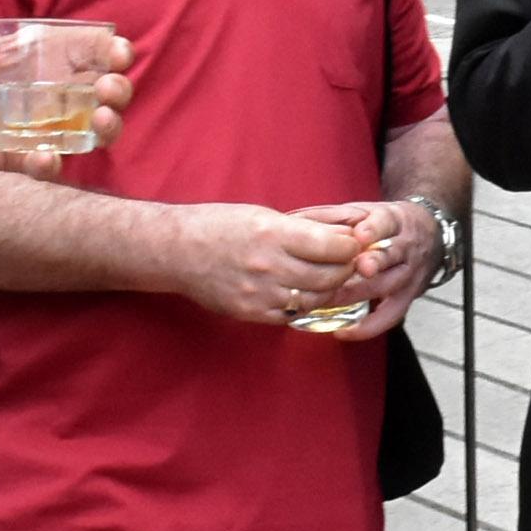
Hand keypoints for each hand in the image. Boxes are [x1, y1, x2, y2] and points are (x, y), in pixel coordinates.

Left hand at [0, 27, 134, 176]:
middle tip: (108, 89)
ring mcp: (44, 128)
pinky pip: (46, 165)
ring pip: (94, 132)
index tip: (118, 55)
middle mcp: (55, 94)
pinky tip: (44, 159)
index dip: (114, 52)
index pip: (92, 52)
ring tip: (102, 121)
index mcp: (45, 59)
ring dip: (108, 128)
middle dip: (119, 90)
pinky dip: (50, 164)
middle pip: (105, 93)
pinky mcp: (21, 158)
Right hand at [175, 203, 370, 324]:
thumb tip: (344, 234)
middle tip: (348, 263)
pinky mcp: (251, 313)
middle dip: (346, 269)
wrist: (177, 251)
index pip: (332, 246)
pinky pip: (292, 315)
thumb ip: (302, 228)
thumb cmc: (220, 225)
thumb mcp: (263, 215)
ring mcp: (260, 294)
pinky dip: (304, 305)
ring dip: (328, 289)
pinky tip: (302, 292)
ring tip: (327, 277)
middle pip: (328, 276)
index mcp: (273, 234)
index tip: (354, 244)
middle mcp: (269, 266)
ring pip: (314, 299)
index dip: (350, 246)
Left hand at [293, 200, 437, 339]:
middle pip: (389, 257)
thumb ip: (334, 216)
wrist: (430, 232)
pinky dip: (368, 327)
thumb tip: (293, 219)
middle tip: (342, 273)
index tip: (359, 235)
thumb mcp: (367, 210)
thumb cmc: (387, 223)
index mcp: (395, 221)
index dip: (374, 230)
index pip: (386, 223)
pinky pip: (390, 316)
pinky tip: (345, 332)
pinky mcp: (408, 297)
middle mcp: (406, 248)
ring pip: (386, 286)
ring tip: (327, 300)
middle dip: (369, 265)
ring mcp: (409, 275)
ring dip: (357, 295)